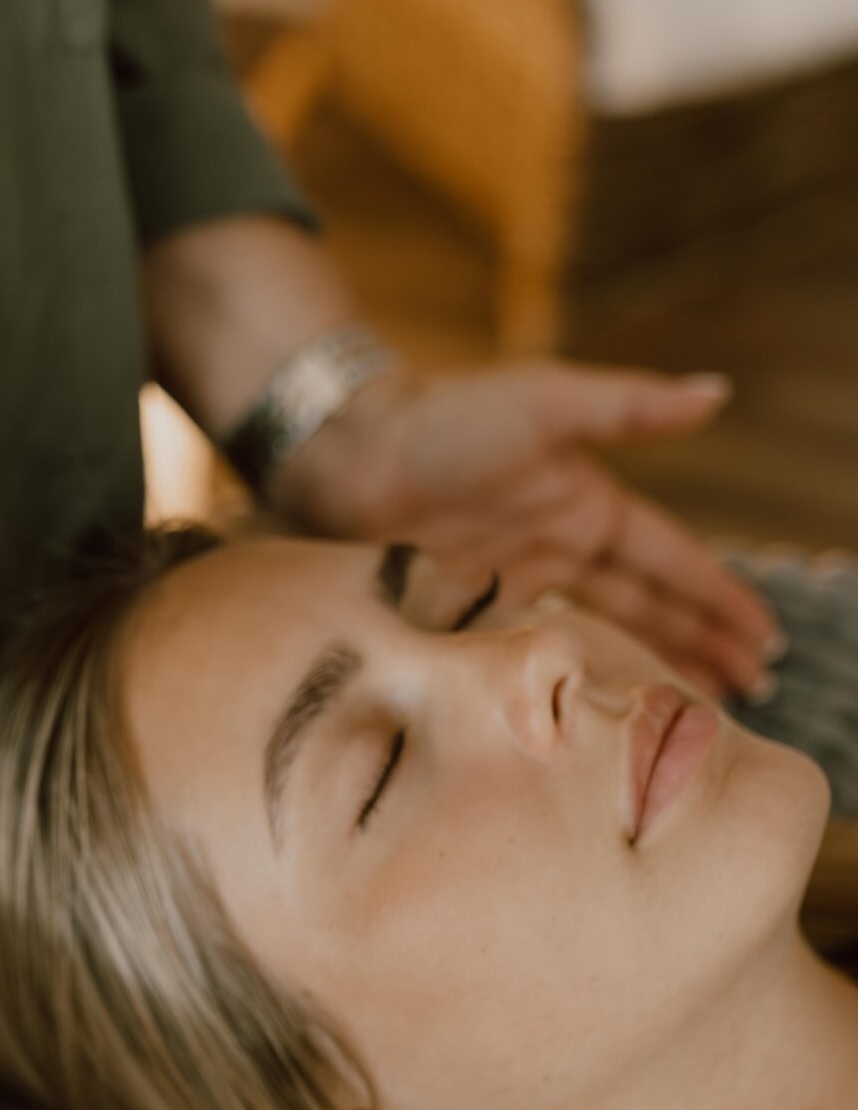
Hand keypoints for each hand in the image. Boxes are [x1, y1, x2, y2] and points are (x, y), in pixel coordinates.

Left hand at [272, 360, 786, 703]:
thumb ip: (629, 409)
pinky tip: (584, 717)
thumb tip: (716, 393)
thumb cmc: (444, 420)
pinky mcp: (463, 614)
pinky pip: (529, 657)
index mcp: (586, 504)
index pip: (670, 562)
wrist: (345, 452)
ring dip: (642, 671)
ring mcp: (511, 584)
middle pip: (645, 609)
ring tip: (688, 713)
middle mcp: (556, 548)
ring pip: (594, 639)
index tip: (764, 639)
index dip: (718, 599)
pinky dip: (563, 684)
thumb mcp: (545, 404)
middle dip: (699, 646)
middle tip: (750, 693)